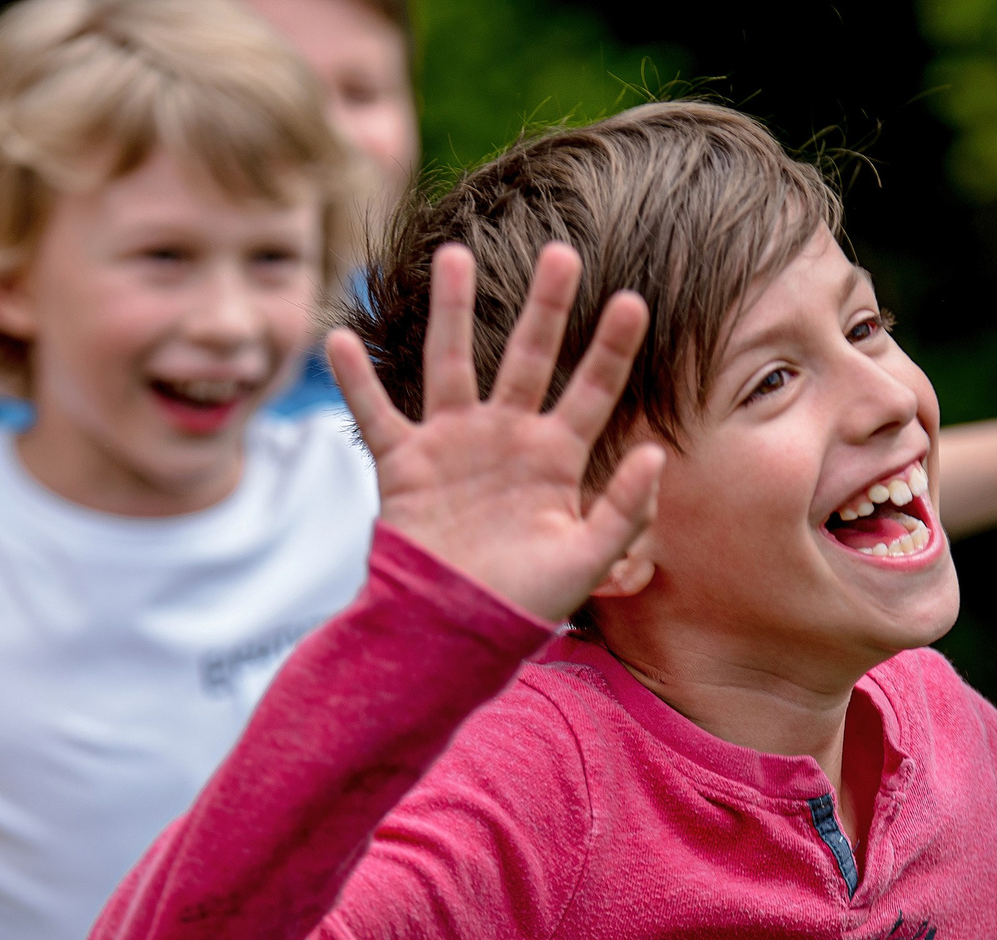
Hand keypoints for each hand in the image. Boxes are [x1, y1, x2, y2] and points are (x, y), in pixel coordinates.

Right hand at [326, 242, 666, 622]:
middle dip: (544, 306)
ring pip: (450, 363)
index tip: (632, 299)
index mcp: (554, 457)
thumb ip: (623, 509)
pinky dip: (355, 381)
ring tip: (453, 254)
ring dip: (450, 311)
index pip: (592, 390)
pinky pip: (375, 414)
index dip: (611, 347)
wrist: (455, 632)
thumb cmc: (525, 602)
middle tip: (562, 251)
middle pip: (528, 356)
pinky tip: (340, 340)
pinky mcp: (404, 464)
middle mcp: (505, 438)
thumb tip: (656, 451)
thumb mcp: (587, 561)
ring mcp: (453, 444)